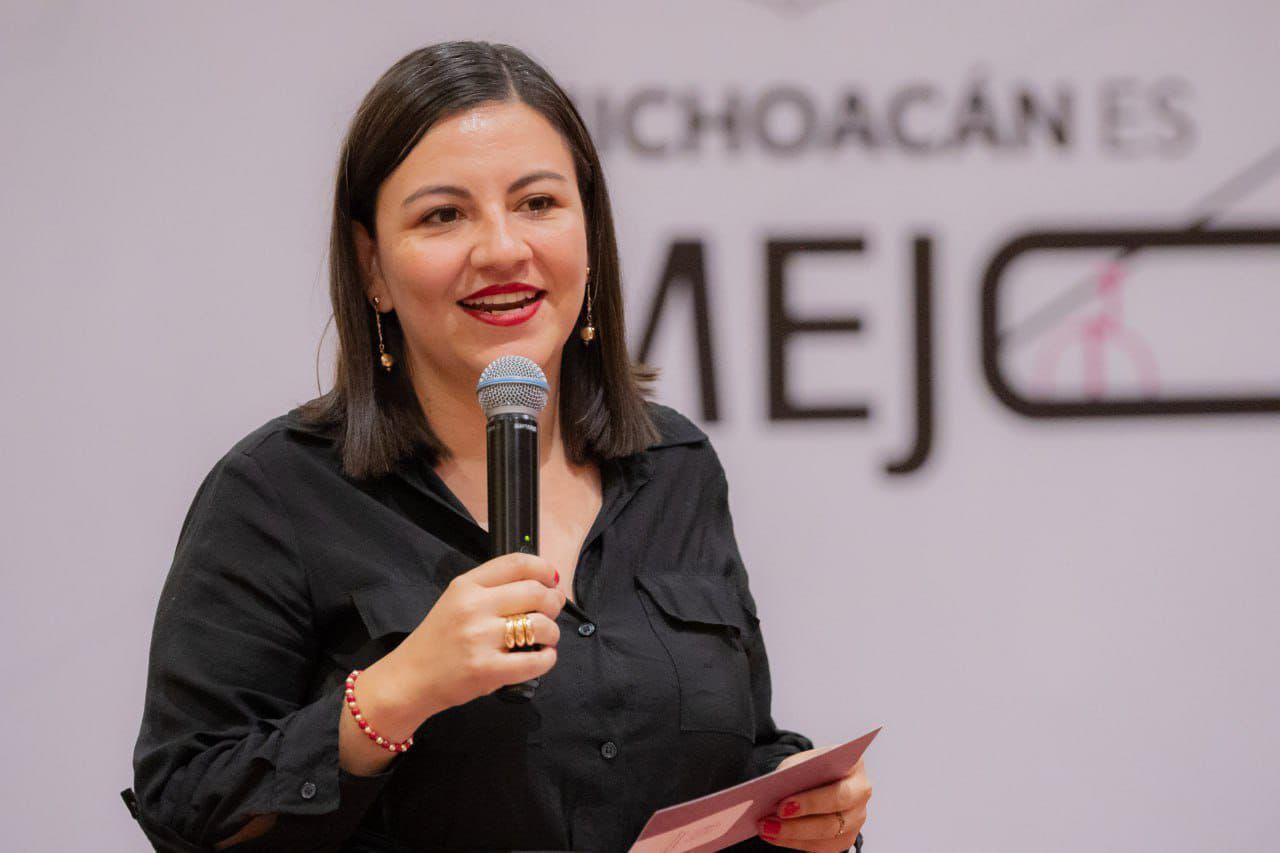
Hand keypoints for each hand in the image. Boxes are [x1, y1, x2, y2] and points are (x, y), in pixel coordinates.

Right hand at [360, 552, 565, 735]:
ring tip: (545, 638)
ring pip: (541, 625)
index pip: (517, 563)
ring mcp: (480, 639)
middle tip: (552, 611)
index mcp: (466, 586)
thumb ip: (491, 588)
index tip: (552, 579)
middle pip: (536, 592)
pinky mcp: (487, 670)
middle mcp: (473, 607)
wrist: (410, 678)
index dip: (544, 569)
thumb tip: (541, 582)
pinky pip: (535, 661)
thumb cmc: (438, 640)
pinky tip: (541, 657)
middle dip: (554, 602)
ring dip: (552, 632)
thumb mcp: (456, 600)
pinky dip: (547, 659)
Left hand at [757, 753, 871, 851]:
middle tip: (768, 822)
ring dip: (791, 836)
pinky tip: (773, 835)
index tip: (782, 806)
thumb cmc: (812, 766)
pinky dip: (794, 842)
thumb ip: (792, 774)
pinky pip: (821, 847)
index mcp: (855, 767)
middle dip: (797, 825)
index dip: (811, 802)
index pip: (837, 792)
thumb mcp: (801, 762)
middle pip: (832, 821)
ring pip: (825, 837)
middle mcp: (861, 794)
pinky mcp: (845, 837)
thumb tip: (772, 794)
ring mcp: (856, 819)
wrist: (821, 774)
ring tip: (765, 828)